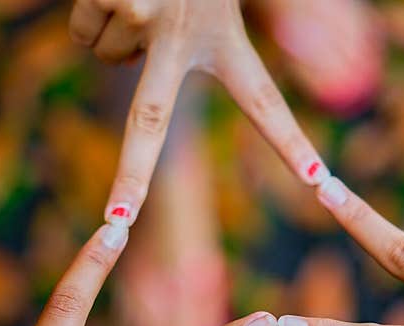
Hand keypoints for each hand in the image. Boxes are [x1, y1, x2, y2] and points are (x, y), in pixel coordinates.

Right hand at [68, 0, 327, 224]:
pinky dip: (89, 13)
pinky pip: (83, 32)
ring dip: (112, 30)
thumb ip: (205, 31)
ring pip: (105, 56)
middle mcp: (186, 34)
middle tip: (117, 225)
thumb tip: (139, 50)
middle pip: (151, 123)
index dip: (288, 143)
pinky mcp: (114, 1)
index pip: (264, 101)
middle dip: (130, 180)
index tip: (321, 182)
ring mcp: (146, 16)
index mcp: (227, 36)